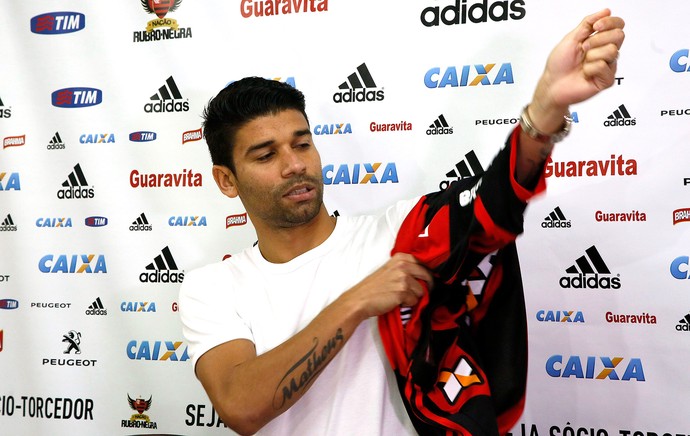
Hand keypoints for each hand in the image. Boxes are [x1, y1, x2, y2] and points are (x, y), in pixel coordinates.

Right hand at [341, 253, 432, 318]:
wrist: (360, 300)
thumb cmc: (373, 287)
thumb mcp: (389, 269)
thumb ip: (405, 268)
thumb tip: (425, 275)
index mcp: (400, 258)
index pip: (423, 263)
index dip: (426, 273)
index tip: (423, 279)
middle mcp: (403, 265)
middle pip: (427, 276)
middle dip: (424, 286)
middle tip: (414, 292)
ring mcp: (403, 278)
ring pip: (422, 290)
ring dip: (413, 296)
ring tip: (400, 297)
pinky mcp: (402, 292)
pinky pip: (415, 300)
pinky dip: (408, 304)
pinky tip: (397, 302)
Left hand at [530, 9, 625, 131]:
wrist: (552, 84)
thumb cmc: (559, 64)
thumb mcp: (572, 38)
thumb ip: (588, 23)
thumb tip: (606, 11)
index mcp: (600, 40)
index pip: (618, 25)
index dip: (610, 22)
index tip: (596, 26)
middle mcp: (606, 52)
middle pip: (619, 35)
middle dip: (598, 39)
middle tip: (584, 48)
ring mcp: (608, 66)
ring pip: (612, 51)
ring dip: (592, 55)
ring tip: (583, 63)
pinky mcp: (607, 80)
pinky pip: (604, 66)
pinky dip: (590, 68)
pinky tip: (585, 73)